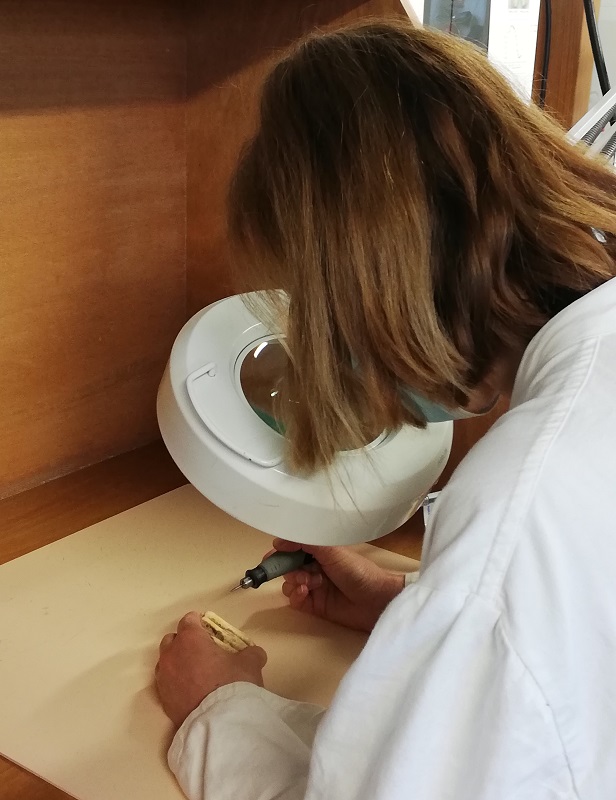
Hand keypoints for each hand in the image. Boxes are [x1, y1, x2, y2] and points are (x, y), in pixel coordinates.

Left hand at [155, 611, 266, 727]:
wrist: (218, 722)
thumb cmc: (232, 683)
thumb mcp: (250, 663)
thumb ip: (250, 653)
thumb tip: (253, 653)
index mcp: (191, 639)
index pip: (189, 620)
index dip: (198, 622)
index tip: (207, 629)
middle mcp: (172, 654)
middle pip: (172, 639)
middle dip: (184, 641)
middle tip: (201, 650)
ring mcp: (164, 677)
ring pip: (166, 662)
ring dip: (176, 662)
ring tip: (193, 671)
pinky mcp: (163, 698)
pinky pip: (166, 683)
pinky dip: (175, 682)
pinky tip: (189, 689)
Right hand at [271, 540, 404, 632]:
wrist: (376, 601)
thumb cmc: (358, 571)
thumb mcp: (333, 550)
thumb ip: (306, 542)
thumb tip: (279, 541)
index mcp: (320, 551)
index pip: (293, 547)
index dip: (282, 549)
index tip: (274, 552)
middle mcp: (314, 567)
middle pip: (287, 565)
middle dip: (286, 567)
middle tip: (294, 570)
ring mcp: (313, 587)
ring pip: (289, 582)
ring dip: (294, 581)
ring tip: (308, 582)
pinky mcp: (313, 605)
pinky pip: (294, 600)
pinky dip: (296, 595)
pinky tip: (306, 592)